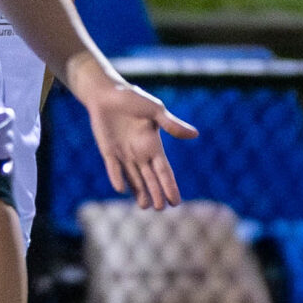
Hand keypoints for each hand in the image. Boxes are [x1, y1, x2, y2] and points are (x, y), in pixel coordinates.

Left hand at [65, 54, 196, 209]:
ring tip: (145, 207)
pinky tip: (121, 189)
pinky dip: (117, 178)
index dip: (170, 186)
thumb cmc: (133, 99)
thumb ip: (172, 125)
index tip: (176, 202)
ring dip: (139, 192)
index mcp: (154, 145)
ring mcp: (124, 154)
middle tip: (160, 209)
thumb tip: (195, 134)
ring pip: (134, 179)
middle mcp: (140, 153)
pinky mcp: (109, 152)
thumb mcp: (155, 111)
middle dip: (156, 193)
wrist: (107, 93)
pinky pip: (114, 168)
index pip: (164, 171)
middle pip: (150, 179)